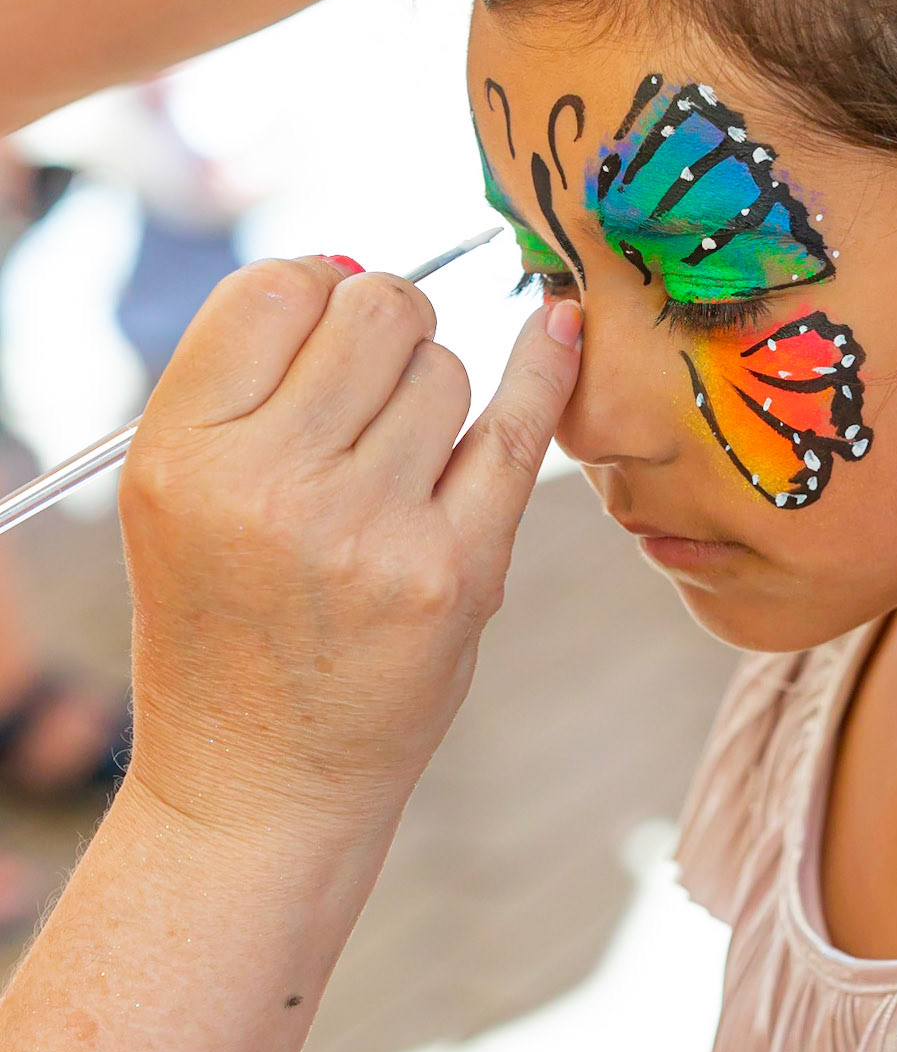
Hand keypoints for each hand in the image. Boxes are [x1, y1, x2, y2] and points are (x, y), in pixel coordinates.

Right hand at [119, 257, 581, 834]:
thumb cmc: (225, 621)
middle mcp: (268, 483)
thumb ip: (249, 382)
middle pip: (375, 313)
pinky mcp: (454, 573)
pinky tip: (560, 326)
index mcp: (181, 452)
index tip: (330, 317)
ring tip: (393, 466)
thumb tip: (353, 266)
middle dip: (388, 324)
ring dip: (432, 392)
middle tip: (377, 377)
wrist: (259, 786)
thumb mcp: (182, 497)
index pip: (273, 290)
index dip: (316, 287)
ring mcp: (368, 529)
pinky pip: (517, 432)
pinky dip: (544, 369)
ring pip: (444, 370)